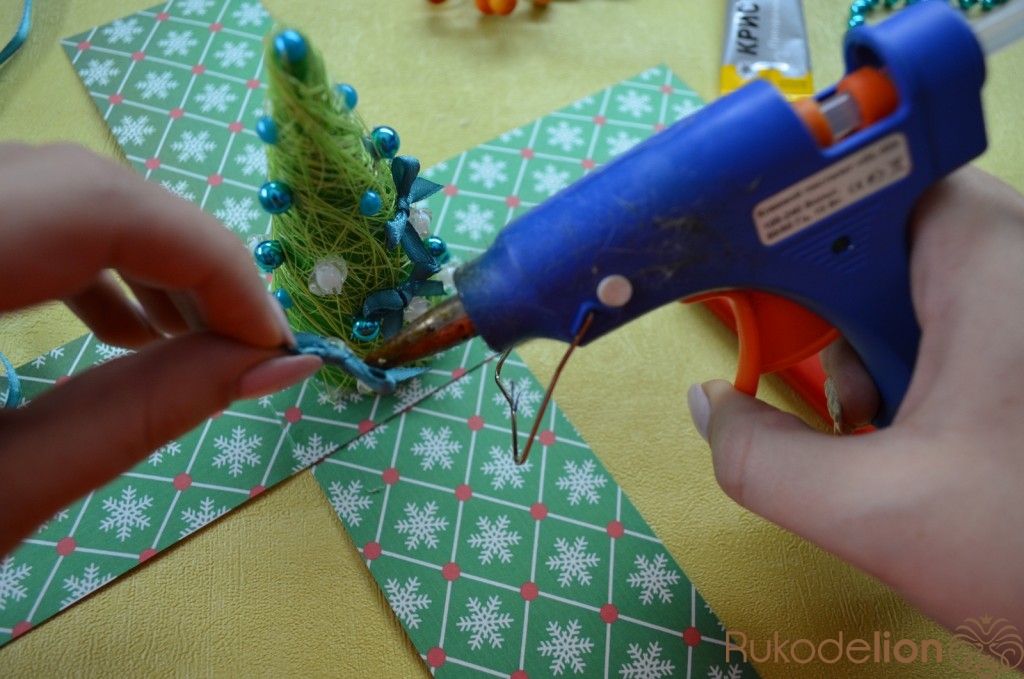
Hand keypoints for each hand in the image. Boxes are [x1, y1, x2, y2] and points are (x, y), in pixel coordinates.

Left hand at [0, 144, 321, 556]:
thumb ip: (150, 413)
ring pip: (55, 189)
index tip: (274, 341)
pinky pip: (22, 209)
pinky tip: (121, 322)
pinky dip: (86, 257)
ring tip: (191, 338)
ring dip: (142, 257)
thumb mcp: (9, 491)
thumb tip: (287, 364)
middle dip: (189, 262)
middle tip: (246, 343)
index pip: (105, 211)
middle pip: (86, 189)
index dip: (212, 266)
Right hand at [688, 166, 1023, 630]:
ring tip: (885, 423)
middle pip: (868, 234)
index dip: (781, 225)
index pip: (850, 177)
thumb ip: (762, 462)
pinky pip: (940, 308)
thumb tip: (709, 409)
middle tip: (828, 382)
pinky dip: (905, 358)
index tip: (747, 283)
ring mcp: (1020, 285)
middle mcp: (1012, 247)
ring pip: (900, 277)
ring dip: (864, 348)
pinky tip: (918, 423)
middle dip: (826, 315)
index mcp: (985, 253)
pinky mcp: (1022, 323)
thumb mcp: (881, 514)